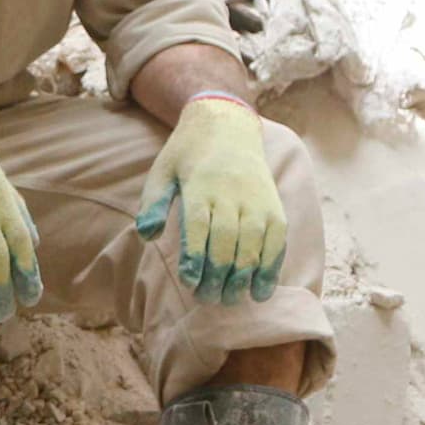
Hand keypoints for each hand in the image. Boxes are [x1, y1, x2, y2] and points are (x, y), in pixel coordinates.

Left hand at [136, 96, 285, 303]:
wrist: (228, 125)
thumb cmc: (187, 155)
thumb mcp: (162, 171)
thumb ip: (153, 203)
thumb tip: (147, 235)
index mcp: (201, 186)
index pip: (199, 226)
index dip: (195, 257)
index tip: (189, 281)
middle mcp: (232, 194)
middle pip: (227, 242)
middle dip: (218, 275)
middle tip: (207, 299)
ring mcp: (257, 201)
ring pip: (253, 245)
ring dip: (243, 277)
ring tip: (230, 299)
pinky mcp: (274, 207)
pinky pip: (276, 241)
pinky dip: (271, 268)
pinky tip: (261, 290)